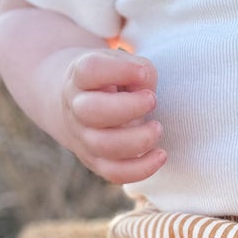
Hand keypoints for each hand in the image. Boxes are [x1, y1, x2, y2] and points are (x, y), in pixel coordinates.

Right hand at [62, 48, 166, 184]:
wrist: (79, 104)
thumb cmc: (111, 80)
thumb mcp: (123, 64)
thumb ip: (139, 72)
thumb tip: (146, 91)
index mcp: (80, 77)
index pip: (90, 70)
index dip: (119, 70)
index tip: (142, 72)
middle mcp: (76, 108)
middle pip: (91, 111)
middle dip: (128, 107)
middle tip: (152, 100)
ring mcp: (83, 137)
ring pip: (103, 146)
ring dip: (138, 139)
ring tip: (157, 128)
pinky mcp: (96, 161)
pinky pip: (114, 173)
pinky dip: (140, 169)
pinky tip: (161, 155)